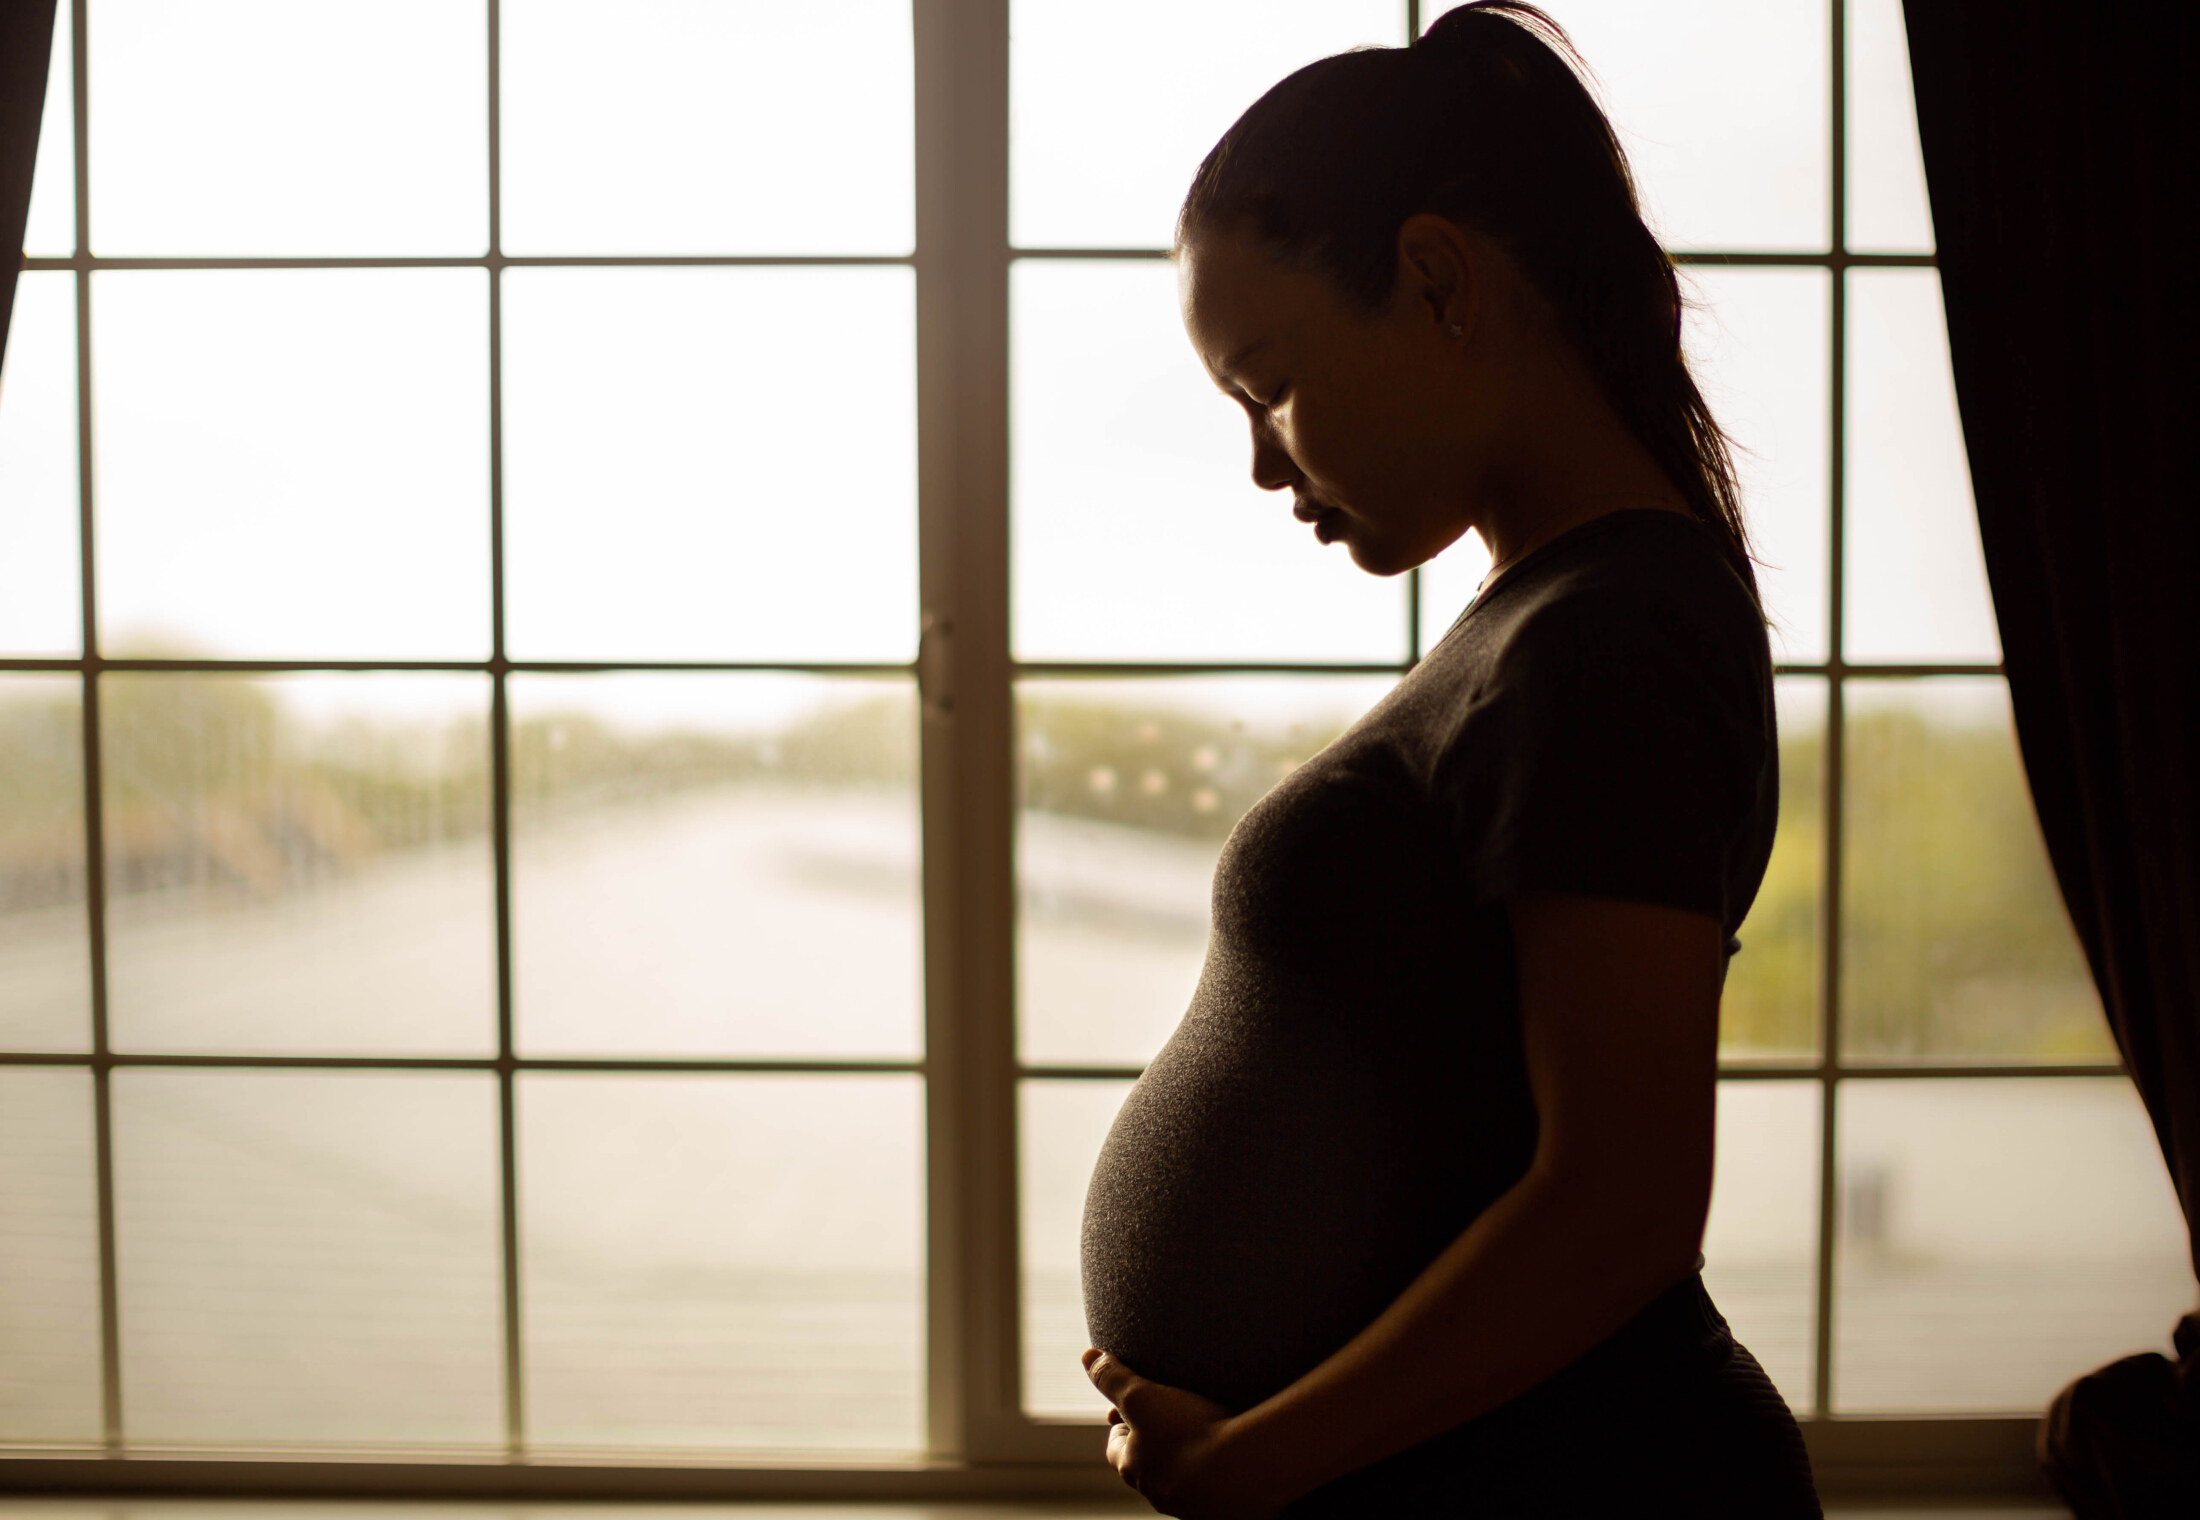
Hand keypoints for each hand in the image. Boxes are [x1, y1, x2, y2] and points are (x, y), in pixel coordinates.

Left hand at [1082, 1349, 1283, 1519]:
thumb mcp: (1141, 1397)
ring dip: (1184, 1452)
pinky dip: (1212, 1463)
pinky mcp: (1219, 1504)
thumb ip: (1113, 1377)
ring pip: (1178, 1473)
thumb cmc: (1185, 1433)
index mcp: (1133, 1466)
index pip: (1115, 1448)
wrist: (1241, 1472)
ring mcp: (1188, 1501)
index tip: (1129, 1408)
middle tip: (1168, 1414)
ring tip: (1200, 1426)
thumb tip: (1088, 1357)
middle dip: (1153, 1439)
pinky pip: (1209, 1482)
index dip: (1120, 1425)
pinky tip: (1227, 1445)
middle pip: (1147, 1462)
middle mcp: (1157, 1490)